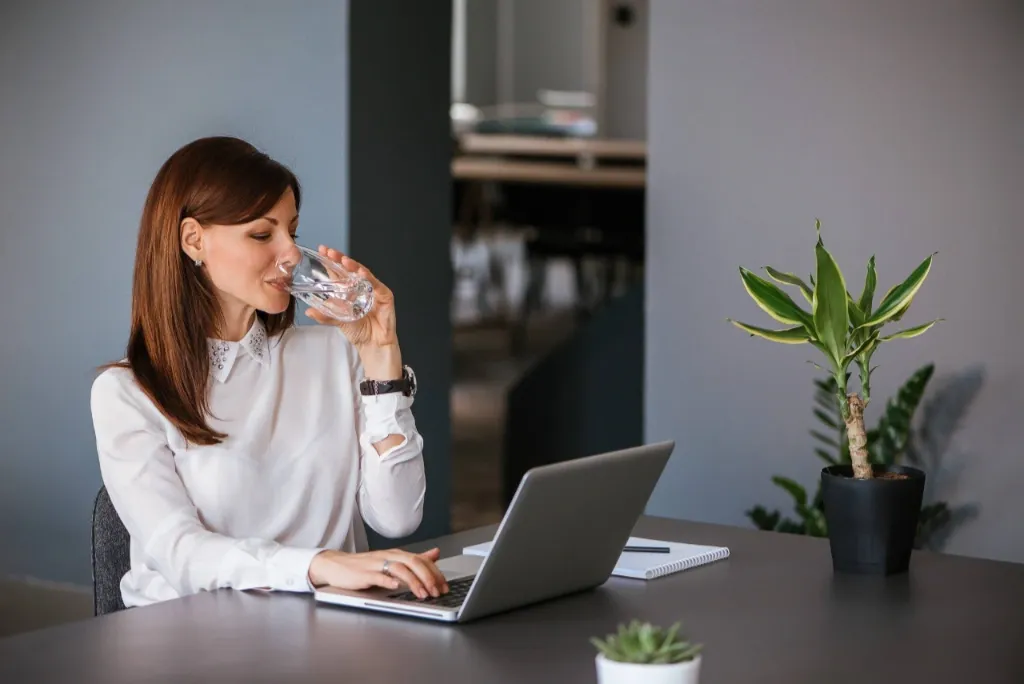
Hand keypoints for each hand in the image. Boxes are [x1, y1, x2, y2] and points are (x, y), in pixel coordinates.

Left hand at [305, 245, 396, 350]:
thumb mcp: (338, 321)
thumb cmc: (359, 331)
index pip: (339, 272)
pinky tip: (361, 273)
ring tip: (343, 260)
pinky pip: (376, 285)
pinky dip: (369, 279)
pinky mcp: (385, 296)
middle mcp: (361, 287)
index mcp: (349, 291)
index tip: (322, 251)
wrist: (373, 345)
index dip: (331, 262)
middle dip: (340, 259)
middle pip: (350, 269)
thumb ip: (325, 315)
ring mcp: (373, 290)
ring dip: (353, 266)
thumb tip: (309, 311)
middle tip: (329, 252)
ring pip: (363, 274)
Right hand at [307, 547, 448, 599]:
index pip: (422, 560)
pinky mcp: (364, 574)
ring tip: (422, 594)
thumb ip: (415, 559)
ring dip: (413, 581)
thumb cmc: (366, 566)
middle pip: (413, 562)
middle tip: (437, 592)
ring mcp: (376, 564)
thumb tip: (435, 553)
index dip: (435, 573)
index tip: (445, 587)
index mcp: (398, 554)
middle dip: (428, 577)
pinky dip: (388, 581)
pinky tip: (396, 587)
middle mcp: (389, 556)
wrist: (337, 565)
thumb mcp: (393, 561)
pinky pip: (378, 576)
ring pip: (399, 569)